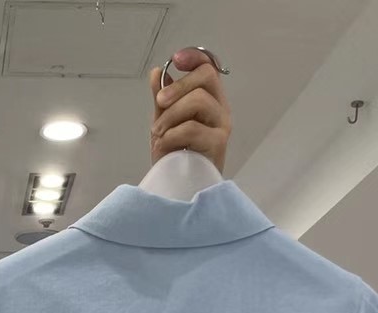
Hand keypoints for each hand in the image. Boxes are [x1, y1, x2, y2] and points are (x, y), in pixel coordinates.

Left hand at [150, 48, 230, 171]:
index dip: (194, 57)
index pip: (209, 66)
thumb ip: (163, 100)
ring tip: (158, 134)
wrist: (179, 189)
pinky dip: (171, 136)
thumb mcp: (164, 124)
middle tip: (160, 102)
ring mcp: (221, 125)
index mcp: (209, 99)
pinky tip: (164, 148)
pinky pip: (191, 128)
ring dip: (170, 116)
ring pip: (198, 100)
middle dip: (178, 86)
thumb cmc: (175, 157)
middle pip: (206, 76)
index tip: (175, 60)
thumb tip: (156, 72)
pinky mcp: (218, 144)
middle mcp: (219, 109)